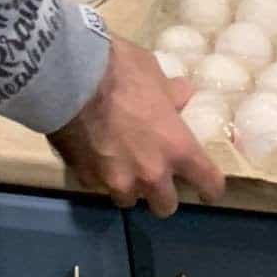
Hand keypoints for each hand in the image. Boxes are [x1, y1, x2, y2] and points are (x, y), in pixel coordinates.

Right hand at [50, 38, 225, 217]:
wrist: (67, 76)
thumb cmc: (119, 70)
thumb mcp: (152, 72)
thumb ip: (169, 93)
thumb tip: (180, 95)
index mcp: (177, 148)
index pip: (208, 184)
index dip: (209, 187)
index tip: (206, 187)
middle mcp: (151, 173)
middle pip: (166, 206)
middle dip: (162, 193)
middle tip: (153, 173)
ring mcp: (116, 181)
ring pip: (128, 200)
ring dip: (128, 186)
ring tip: (118, 165)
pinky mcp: (86, 178)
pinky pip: (98, 185)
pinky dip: (98, 174)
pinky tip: (91, 153)